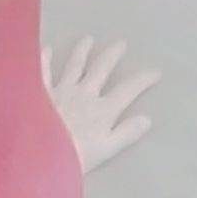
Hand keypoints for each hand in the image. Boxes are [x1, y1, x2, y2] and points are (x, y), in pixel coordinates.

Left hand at [41, 37, 161, 174]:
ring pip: (74, 65)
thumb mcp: (106, 149)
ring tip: (88, 39)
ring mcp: (62, 91)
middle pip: (101, 69)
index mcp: (103, 110)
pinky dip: (44, 60)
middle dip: (112, 55)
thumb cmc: (75, 157)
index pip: (128, 89)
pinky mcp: (41, 94)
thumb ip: (126, 133)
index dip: (143, 79)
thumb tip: (147, 119)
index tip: (156, 71)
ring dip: (82, 51)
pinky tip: (47, 49)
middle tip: (120, 43)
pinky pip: (43, 73)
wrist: (41, 156)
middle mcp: (84, 94)